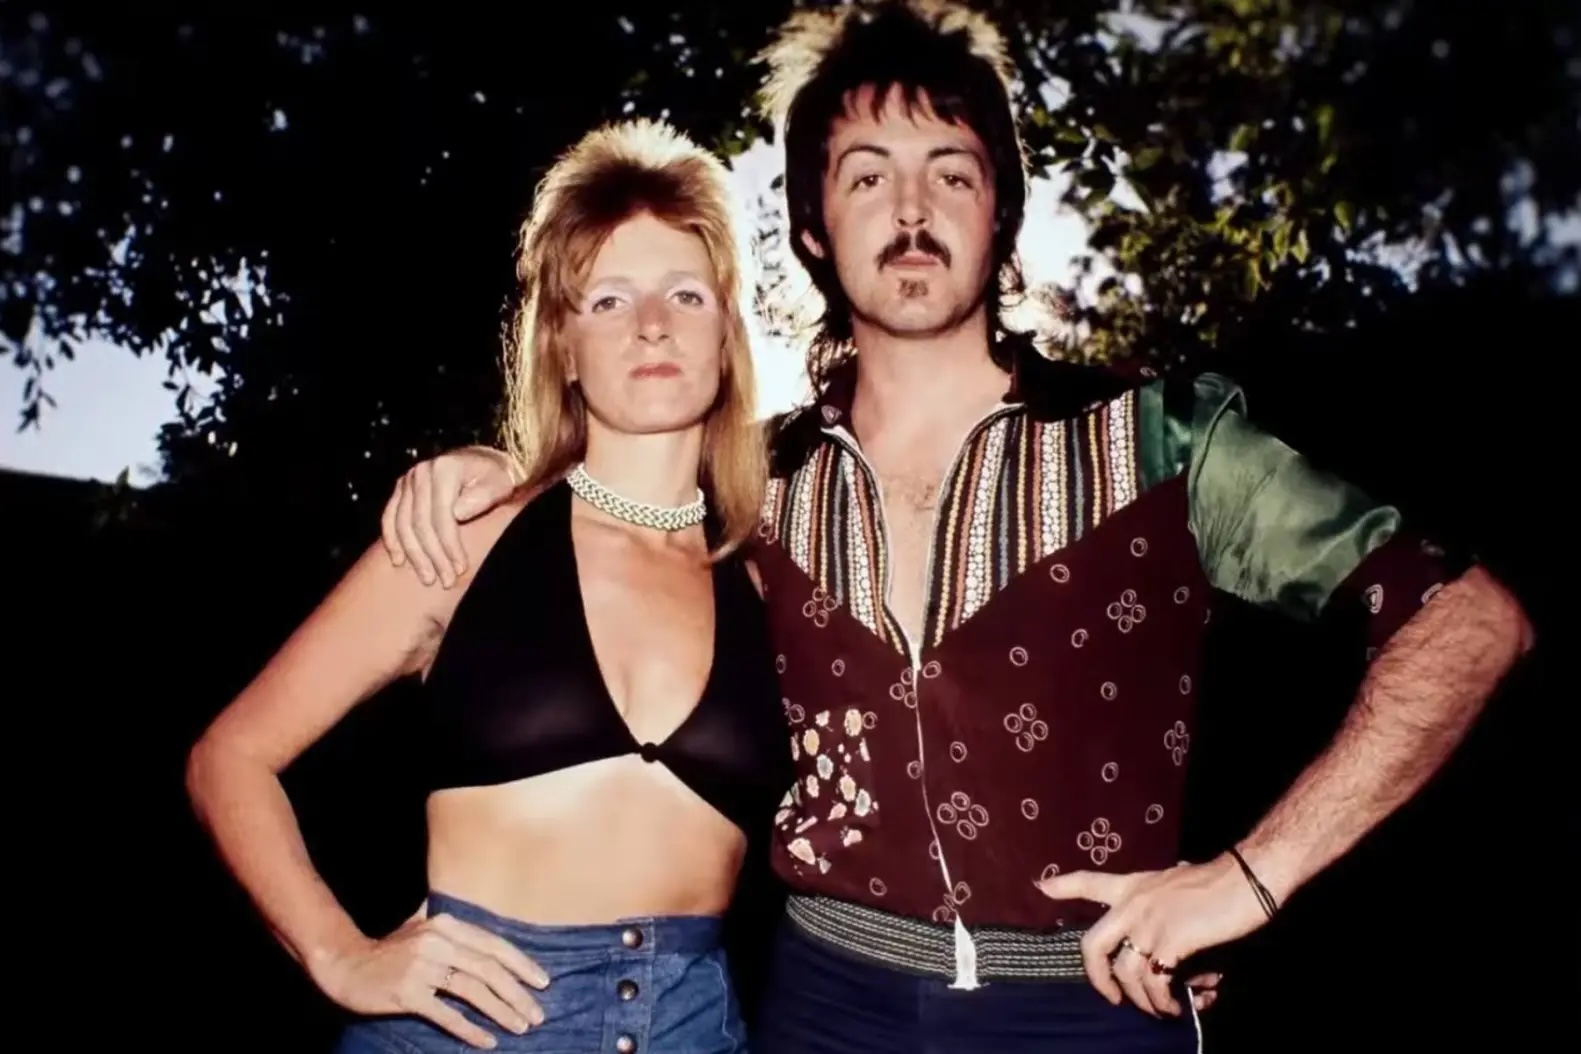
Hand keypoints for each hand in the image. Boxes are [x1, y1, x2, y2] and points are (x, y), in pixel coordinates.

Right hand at [316, 910, 549, 1048]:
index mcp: (446, 924)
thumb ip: (454, 928)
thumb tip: (490, 931)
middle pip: (488, 969)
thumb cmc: (390, 949)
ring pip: (473, 991)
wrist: (346, 965)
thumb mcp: (422, 927)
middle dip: (518, 993)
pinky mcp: (408, 993)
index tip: (543, 982)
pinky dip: (470, 1029)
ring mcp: (421, 967)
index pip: (494, 944)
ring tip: (521, 1027)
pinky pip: (447, 1014)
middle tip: (538, 1014)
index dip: (522, 964)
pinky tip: (488, 1041)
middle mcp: (437, 941)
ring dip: (501, 1012)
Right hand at [380, 446, 517, 586]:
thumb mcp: (499, 484)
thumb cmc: (496, 477)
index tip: (460, 568)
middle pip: (420, 522)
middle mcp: (421, 472)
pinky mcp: (401, 488)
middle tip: (445, 580)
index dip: (450, 545)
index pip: (442, 515)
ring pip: (403, 523)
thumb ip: (482, 497)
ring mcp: (408, 479)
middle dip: (433, 556)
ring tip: (427, 577)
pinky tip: (399, 560)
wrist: (483, 462)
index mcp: (445, 468)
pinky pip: (390, 516)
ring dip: (414, 554)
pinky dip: (393, 540)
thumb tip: (457, 514)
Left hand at [1036, 854, 1264, 1017]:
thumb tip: (1170, 949)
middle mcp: (1133, 903)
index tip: (1040, 886)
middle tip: (1112, 998)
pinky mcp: (1169, 942)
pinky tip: (1177, 1006)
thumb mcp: (1179, 887)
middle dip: (1096, 978)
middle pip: (1092, 944)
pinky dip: (1163, 1001)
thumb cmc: (1218, 883)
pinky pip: (1155, 983)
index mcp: (1134, 886)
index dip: (1063, 885)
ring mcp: (1148, 923)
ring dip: (1143, 1000)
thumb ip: (1164, 912)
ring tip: (1161, 1010)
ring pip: (1126, 973)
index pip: (1090, 882)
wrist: (1246, 879)